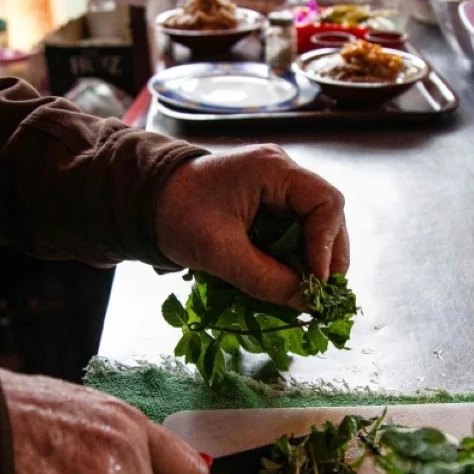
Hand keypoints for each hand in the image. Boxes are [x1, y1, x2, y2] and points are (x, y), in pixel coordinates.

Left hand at [155, 144, 348, 306]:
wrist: (146, 201)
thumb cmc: (176, 216)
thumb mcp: (220, 253)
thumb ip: (265, 279)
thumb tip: (307, 304)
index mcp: (272, 169)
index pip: (326, 203)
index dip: (327, 245)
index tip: (315, 281)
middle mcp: (282, 171)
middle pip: (328, 213)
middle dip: (328, 256)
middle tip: (321, 293)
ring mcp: (277, 186)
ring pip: (315, 224)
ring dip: (313, 259)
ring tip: (306, 291)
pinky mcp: (268, 202)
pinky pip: (296, 230)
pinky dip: (296, 256)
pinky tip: (289, 280)